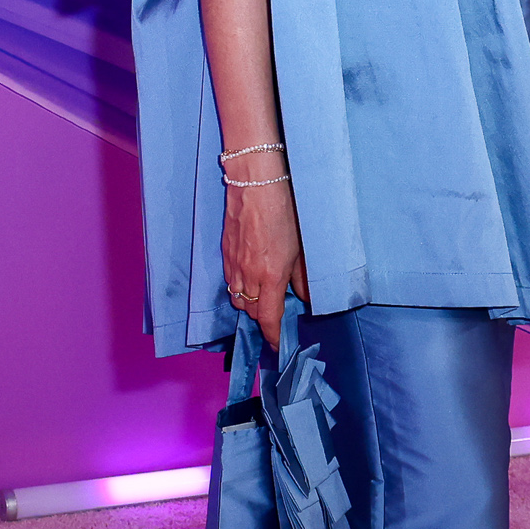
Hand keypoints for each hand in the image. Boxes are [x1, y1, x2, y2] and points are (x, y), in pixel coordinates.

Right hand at [222, 173, 309, 335]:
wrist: (255, 183)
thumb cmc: (284, 210)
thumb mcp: (301, 246)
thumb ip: (302, 277)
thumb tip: (304, 297)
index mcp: (271, 276)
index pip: (269, 318)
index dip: (273, 336)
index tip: (277, 345)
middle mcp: (249, 275)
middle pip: (252, 311)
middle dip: (264, 318)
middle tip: (277, 313)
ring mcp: (234, 264)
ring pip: (238, 298)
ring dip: (250, 303)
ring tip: (263, 296)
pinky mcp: (225, 252)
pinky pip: (230, 281)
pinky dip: (239, 287)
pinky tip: (249, 278)